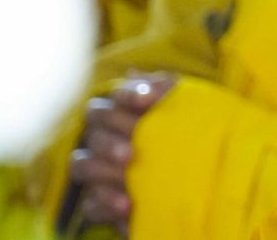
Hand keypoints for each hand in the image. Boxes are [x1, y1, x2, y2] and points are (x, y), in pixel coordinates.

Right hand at [68, 71, 175, 230]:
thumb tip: (135, 72)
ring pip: (82, 164)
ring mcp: (98, 170)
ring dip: (102, 167)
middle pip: (94, 127)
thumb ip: (164, 89)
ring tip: (127, 171)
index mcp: (122, 111)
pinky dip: (106, 202)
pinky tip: (127, 204)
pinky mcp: (101, 202)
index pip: (115, 96)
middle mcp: (103, 137)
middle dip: (111, 136)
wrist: (194, 183)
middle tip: (131, 150)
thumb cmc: (183, 135)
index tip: (150, 100)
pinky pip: (91, 204)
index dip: (129, 94)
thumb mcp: (182, 110)